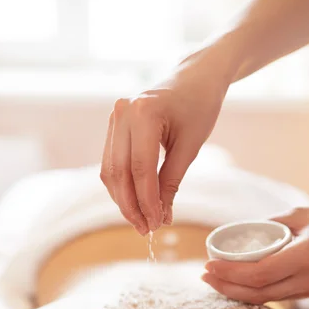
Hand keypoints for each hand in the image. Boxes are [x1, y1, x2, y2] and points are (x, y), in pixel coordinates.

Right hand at [100, 59, 226, 234]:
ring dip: (123, 200)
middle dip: (131, 206)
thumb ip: (171, 182)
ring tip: (141, 222)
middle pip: (119, 173)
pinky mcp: (114, 127)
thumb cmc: (199, 107)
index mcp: (144, 113)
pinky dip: (122, 187)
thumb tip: (161, 217)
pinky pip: (112, 163)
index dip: (146, 202)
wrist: (194, 78)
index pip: (140, 169)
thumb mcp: (190, 147)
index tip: (156, 224)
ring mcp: (114, 118)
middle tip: (146, 230)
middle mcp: (122, 113)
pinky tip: (134, 204)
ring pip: (110, 171)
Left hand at [202, 202, 308, 303]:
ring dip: (238, 292)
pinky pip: (278, 295)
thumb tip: (247, 231)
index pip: (258, 274)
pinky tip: (241, 283)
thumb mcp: (304, 214)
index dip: (230, 273)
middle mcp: (307, 280)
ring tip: (216, 280)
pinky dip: (255, 291)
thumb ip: (274, 225)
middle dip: (226, 287)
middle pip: (257, 294)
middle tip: (204, 276)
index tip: (208, 265)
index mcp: (304, 258)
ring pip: (266, 299)